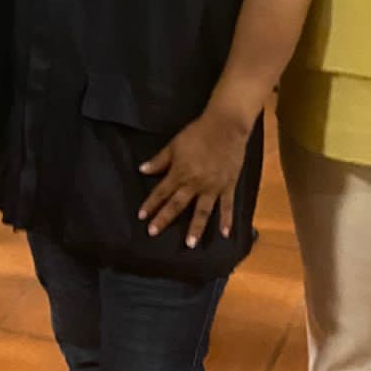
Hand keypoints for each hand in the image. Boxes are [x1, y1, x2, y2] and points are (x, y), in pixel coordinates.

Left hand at [137, 110, 251, 247]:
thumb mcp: (174, 145)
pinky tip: (226, 234)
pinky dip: (227, 220)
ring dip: (196, 228)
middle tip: (153, 233)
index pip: (162, 192)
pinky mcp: (228, 186)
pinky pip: (227, 206)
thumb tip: (142, 170)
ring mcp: (213, 187)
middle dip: (164, 219)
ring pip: (203, 211)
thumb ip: (159, 160)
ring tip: (190, 244)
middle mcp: (195, 183)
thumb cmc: (197, 134)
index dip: (150, 204)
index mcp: (180, 173)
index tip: (141, 216)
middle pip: (177, 204)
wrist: (225, 127)